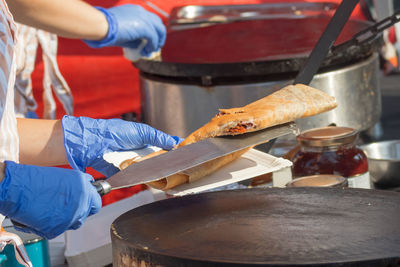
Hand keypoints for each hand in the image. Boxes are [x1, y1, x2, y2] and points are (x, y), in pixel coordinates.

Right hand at [0, 161, 100, 238]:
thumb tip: (87, 187)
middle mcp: (81, 203)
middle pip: (87, 213)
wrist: (17, 188)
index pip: (97, 201)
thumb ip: (79, 184)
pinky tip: (42, 215)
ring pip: (74, 223)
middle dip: (79, 210)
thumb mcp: (65, 175)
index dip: (91, 202)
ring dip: (67, 218)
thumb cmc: (36, 179)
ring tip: (52, 208)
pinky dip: (51, 224)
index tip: (86, 202)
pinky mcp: (57, 229)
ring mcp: (70, 217)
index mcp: (84, 188)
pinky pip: (59, 229)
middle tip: (66, 206)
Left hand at [62, 116, 181, 175]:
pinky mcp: (127, 173)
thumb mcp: (142, 132)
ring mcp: (135, 164)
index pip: (164, 147)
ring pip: (150, 171)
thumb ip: (159, 138)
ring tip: (170, 175)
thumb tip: (175, 143)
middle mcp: (142, 153)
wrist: (97, 143)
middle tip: (180, 168)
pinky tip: (154, 180)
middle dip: (168, 164)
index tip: (186, 155)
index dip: (174, 151)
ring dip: (157, 172)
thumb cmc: (117, 132)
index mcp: (147, 141)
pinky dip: (145, 179)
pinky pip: (138, 178)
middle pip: (159, 161)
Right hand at [84, 5, 165, 55]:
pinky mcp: (144, 27)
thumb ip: (133, 38)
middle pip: (158, 22)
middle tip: (156, 46)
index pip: (149, 19)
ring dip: (157, 41)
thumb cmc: (106, 28)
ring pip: (159, 29)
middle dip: (159, 35)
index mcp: (135, 10)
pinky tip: (146, 52)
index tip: (150, 40)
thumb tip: (141, 47)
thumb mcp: (123, 32)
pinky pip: (154, 38)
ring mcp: (144, 18)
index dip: (152, 30)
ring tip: (152, 50)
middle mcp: (141, 12)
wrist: (100, 25)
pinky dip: (152, 46)